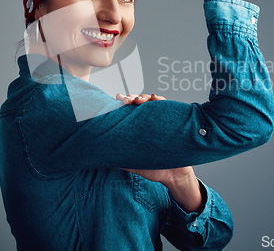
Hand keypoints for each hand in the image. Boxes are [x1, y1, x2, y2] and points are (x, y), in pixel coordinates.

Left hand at [117, 93, 203, 211]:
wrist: (173, 176)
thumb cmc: (153, 168)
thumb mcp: (132, 163)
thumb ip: (118, 158)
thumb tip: (99, 157)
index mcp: (136, 128)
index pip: (127, 111)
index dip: (121, 104)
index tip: (116, 100)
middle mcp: (147, 121)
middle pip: (138, 103)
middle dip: (131, 98)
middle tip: (126, 100)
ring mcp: (159, 120)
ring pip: (151, 102)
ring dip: (144, 97)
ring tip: (139, 100)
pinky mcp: (171, 121)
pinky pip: (166, 106)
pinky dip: (161, 100)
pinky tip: (156, 98)